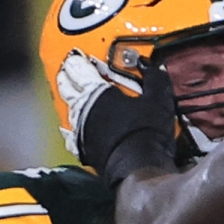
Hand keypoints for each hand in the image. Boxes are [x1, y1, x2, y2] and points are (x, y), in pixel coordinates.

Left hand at [66, 55, 179, 182]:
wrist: (138, 168)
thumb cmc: (145, 131)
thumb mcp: (157, 99)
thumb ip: (153, 79)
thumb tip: (151, 66)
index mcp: (96, 92)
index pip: (79, 70)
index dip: (76, 61)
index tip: (75, 55)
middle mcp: (82, 111)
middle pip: (66, 89)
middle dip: (66, 78)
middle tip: (68, 71)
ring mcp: (80, 132)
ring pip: (67, 112)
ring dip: (69, 103)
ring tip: (73, 98)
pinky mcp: (84, 151)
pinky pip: (72, 137)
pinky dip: (72, 130)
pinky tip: (73, 131)